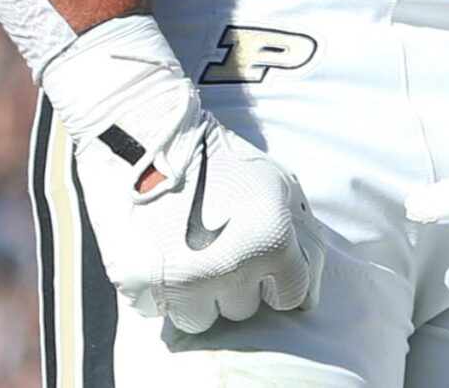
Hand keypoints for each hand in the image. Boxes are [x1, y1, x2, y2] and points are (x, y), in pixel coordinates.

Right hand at [41, 15, 323, 332]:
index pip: (291, 296)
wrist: (144, 130)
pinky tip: (159, 252)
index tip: (256, 254)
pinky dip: (162, 290)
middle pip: (245, 309)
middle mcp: (231, 266)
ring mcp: (183, 279)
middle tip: (216, 242)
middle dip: (235, 281)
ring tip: (186, 249)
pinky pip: (162, 310)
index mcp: (271, 240)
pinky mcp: (140, 283)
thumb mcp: (275, 180)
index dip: (275, 276)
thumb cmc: (217, 155)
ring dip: (199, 294)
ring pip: (203, 318)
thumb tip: (308, 298)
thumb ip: (302, 236)